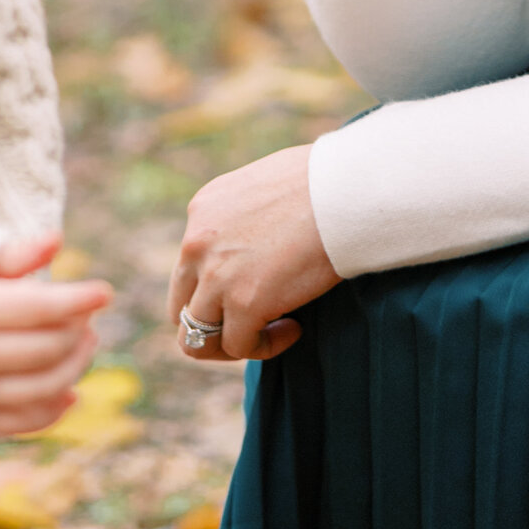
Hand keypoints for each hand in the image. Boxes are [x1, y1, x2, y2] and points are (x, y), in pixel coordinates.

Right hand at [0, 233, 114, 435]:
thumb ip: (14, 254)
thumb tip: (56, 239)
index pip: (42, 307)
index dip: (79, 299)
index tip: (104, 292)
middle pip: (48, 348)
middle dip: (78, 331)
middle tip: (89, 316)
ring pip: (43, 388)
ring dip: (75, 367)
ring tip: (87, 344)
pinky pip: (20, 421)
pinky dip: (51, 410)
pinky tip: (71, 393)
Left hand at [167, 146, 340, 362]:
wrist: (346, 190)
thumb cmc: (324, 182)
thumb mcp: (263, 187)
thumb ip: (244, 217)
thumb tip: (255, 244)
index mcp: (202, 210)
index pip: (189, 267)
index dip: (218, 288)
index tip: (256, 286)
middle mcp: (196, 243)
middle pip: (181, 307)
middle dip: (214, 323)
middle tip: (254, 322)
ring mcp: (215, 275)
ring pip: (195, 338)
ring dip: (233, 342)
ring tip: (273, 330)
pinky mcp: (244, 303)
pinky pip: (238, 346)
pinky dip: (265, 346)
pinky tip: (295, 328)